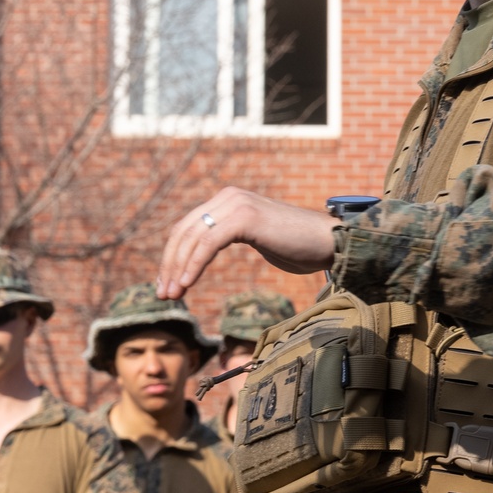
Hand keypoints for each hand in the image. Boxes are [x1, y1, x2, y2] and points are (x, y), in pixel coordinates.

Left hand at [157, 187, 335, 297]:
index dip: (172, 257)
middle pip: (184, 232)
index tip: (167, 285)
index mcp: (229, 200)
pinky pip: (209, 243)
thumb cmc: (299, 246)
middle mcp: (229, 197)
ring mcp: (237, 203)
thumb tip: (208, 252)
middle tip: (163, 295)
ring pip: (193, 238)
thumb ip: (233, 235)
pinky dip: (194, 265)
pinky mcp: (245, 217)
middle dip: (170, 265)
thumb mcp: (258, 238)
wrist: (329, 242)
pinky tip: (187, 284)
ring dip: (177, 269)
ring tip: (172, 296)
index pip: (188, 228)